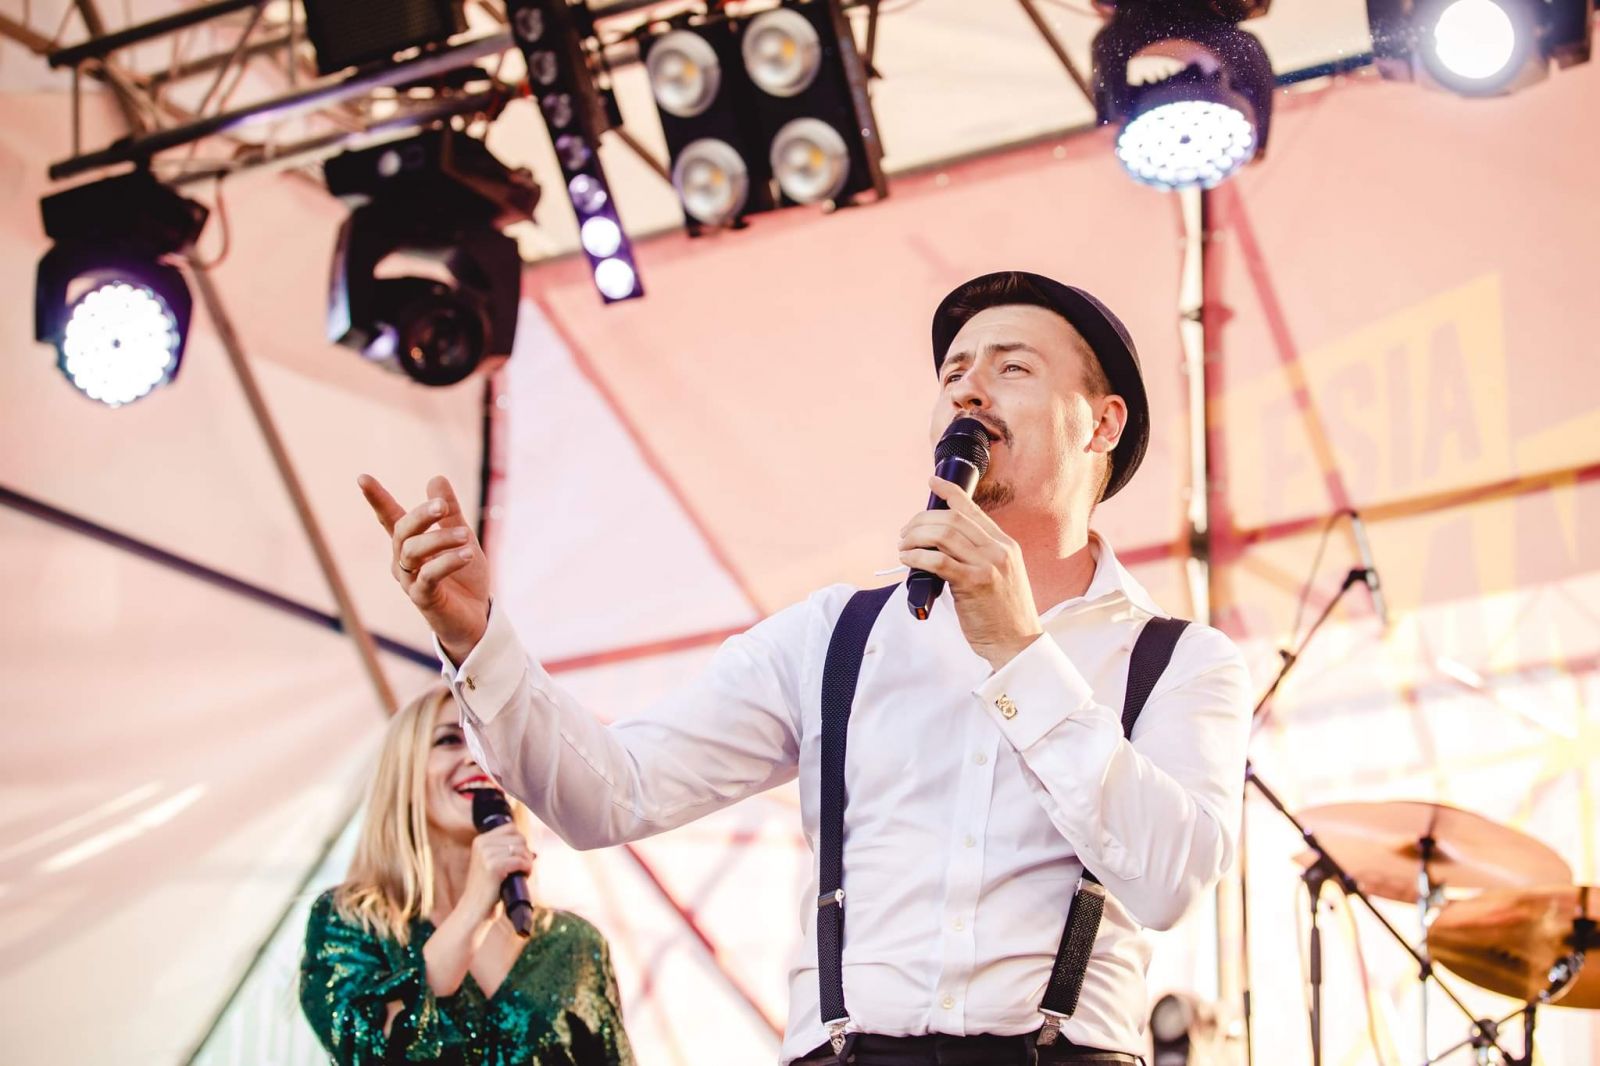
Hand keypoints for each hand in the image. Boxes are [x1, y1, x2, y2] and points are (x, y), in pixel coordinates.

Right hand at [359, 474, 489, 663]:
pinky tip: (466, 553)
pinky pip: (429, 575)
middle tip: (442, 506)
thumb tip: (436, 478)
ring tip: (466, 535)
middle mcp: (403, 562)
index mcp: (410, 545)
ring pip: (413, 551)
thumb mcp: (462, 538)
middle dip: (421, 515)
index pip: (390, 518)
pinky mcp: (423, 598)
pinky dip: (447, 561)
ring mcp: (410, 581)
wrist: (478, 618)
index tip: (362, 477)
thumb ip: (450, 512)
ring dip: (440, 539)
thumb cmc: (465, 579)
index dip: (377, 499)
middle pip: (402, 531)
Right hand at [459, 823, 535, 926]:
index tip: (520, 856)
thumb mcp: (491, 864)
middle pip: (518, 838)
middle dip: (526, 852)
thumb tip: (534, 852)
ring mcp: (486, 854)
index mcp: (480, 840)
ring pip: (521, 849)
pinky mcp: (493, 866)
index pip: (511, 828)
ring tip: (523, 873)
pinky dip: (527, 869)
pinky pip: (520, 861)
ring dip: (527, 862)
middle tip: (523, 867)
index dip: (520, 842)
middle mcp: (482, 844)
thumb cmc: (487, 889)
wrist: (473, 909)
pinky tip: (524, 876)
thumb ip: (506, 853)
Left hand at [898, 476, 1042, 670]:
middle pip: (952, 519)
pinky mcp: (974, 583)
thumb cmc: (1002, 614)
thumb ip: (980, 556)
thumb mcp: (1001, 575)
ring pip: (944, 535)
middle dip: (922, 520)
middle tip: (906, 533)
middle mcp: (999, 550)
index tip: (932, 483)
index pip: (973, 510)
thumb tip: (942, 543)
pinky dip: (918, 556)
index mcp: (1006, 545)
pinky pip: (938, 560)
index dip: (950, 492)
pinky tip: (908, 559)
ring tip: (903, 547)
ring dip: (916, 537)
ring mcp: (988, 565)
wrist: (1017, 644)